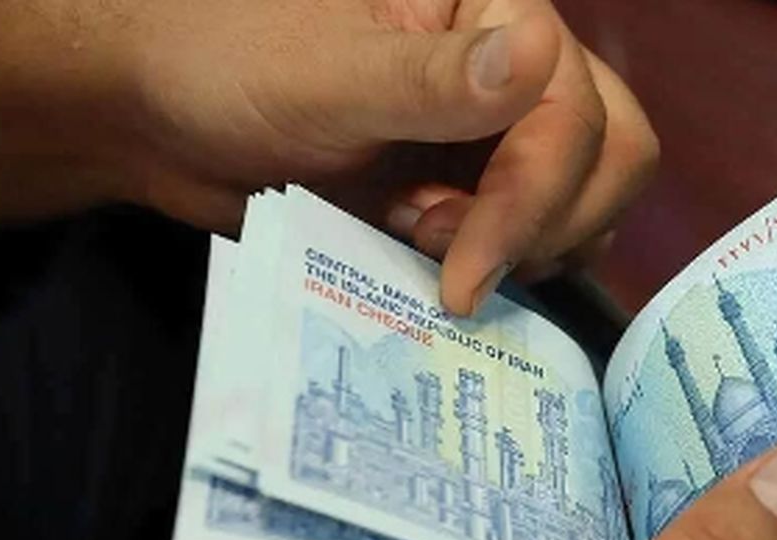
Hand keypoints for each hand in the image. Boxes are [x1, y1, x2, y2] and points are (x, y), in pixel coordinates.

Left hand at [0, 0, 656, 313]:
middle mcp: (518, 71)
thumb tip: (540, 52)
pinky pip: (536, 241)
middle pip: (611, 159)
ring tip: (428, 249)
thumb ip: (432, 77)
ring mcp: (502, 135)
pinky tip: (435, 269)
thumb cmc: (226, 68)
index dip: (531, 203)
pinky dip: (505, 269)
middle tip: (453, 261)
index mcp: (494, 13)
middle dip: (546, 225)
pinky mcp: (478, 190)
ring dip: (526, 250)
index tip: (465, 275)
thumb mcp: (325, 76)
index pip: (573, 118)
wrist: (165, 117)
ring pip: (587, 206)